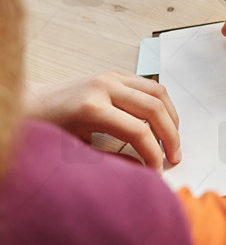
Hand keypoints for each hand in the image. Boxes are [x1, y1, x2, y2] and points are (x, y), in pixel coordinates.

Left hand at [25, 72, 180, 171]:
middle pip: (154, 109)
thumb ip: (112, 160)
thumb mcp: (78, 152)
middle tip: (174, 158)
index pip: (138, 131)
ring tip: (173, 140)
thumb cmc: (50, 130)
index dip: (153, 154)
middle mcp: (105, 86)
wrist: (33, 104)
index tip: (157, 171)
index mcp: (92, 108)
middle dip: (170, 136)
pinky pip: (149, 85)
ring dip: (171, 117)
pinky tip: (162, 122)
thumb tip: (143, 171)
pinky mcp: (115, 73)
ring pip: (158, 93)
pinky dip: (162, 104)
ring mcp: (111, 76)